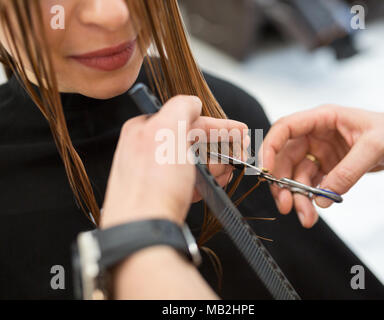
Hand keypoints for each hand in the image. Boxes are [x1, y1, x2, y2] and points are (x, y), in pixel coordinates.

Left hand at [101, 95, 247, 227]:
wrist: (143, 230)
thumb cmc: (152, 184)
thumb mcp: (168, 133)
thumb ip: (181, 107)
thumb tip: (192, 102)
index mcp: (144, 129)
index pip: (189, 119)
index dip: (219, 125)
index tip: (240, 131)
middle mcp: (146, 149)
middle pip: (193, 142)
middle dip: (218, 150)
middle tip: (236, 159)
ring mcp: (153, 173)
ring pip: (192, 163)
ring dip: (213, 167)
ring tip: (223, 176)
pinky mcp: (159, 194)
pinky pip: (186, 181)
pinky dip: (202, 183)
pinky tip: (209, 187)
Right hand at [260, 105, 383, 227]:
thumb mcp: (373, 147)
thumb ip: (348, 171)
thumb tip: (324, 196)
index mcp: (321, 119)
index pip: (285, 129)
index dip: (270, 148)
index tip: (265, 170)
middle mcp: (315, 135)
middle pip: (285, 158)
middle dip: (282, 183)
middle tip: (286, 205)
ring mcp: (319, 152)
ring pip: (296, 175)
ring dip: (296, 197)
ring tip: (305, 217)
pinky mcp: (326, 168)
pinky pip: (310, 184)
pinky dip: (309, 199)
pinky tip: (314, 211)